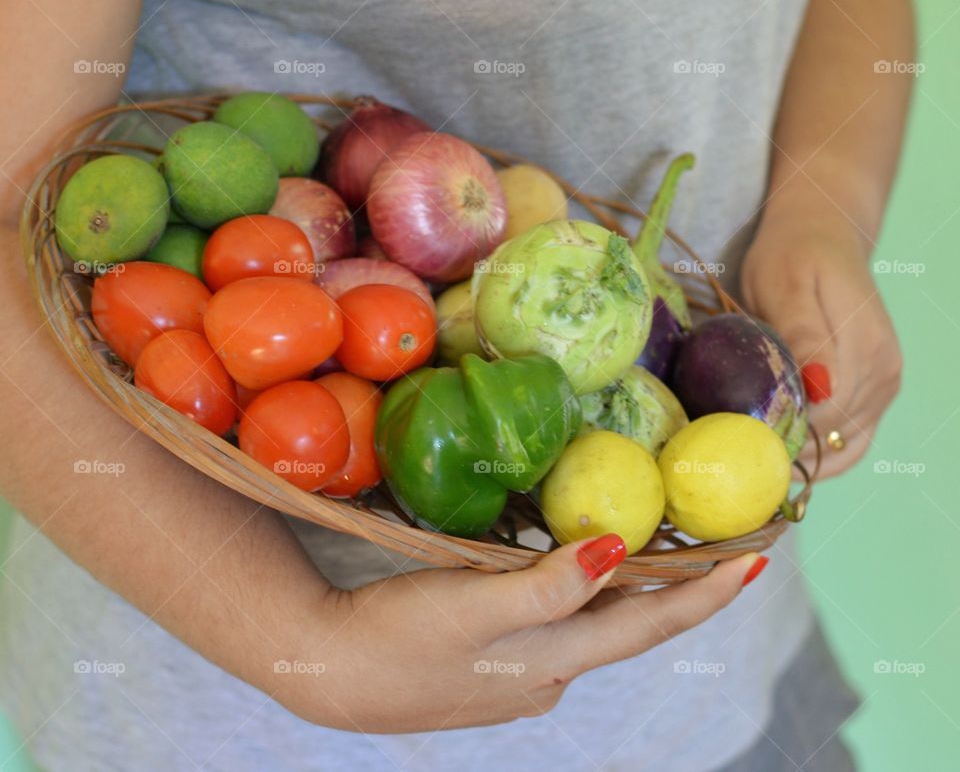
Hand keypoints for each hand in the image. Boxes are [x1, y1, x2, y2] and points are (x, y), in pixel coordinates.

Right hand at [275, 538, 764, 731]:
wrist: (331, 674)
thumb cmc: (400, 635)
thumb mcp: (476, 606)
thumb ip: (550, 585)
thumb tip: (618, 553)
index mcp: (555, 659)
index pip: (650, 624)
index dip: (705, 594)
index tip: (757, 562)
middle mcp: (550, 673)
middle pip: (631, 626)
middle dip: (680, 590)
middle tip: (719, 547)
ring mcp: (521, 675)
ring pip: (593, 626)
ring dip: (630, 592)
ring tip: (657, 550)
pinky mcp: (493, 666)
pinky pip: (557, 627)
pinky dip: (581, 598)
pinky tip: (570, 573)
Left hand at [741, 225, 901, 476]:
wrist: (821, 236)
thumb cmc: (793, 256)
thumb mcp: (785, 286)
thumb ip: (803, 336)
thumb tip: (816, 387)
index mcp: (864, 350)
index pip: (824, 418)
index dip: (780, 436)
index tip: (734, 441)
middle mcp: (884, 375)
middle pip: (833, 440)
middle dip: (783, 454)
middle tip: (731, 460)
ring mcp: (884, 387)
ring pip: (843, 450)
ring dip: (800, 462)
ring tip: (750, 463)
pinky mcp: (874, 393)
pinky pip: (849, 442)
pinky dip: (817, 456)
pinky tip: (780, 459)